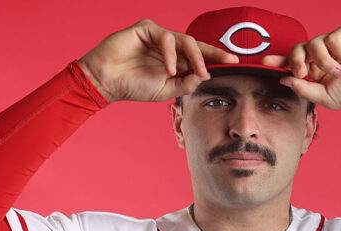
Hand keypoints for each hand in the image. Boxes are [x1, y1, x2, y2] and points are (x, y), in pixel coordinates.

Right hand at [77, 19, 238, 102]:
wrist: (106, 83)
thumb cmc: (133, 86)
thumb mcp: (166, 91)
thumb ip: (186, 84)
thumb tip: (205, 76)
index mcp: (174, 60)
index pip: (199, 57)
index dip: (216, 59)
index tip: (234, 64)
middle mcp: (168, 46)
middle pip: (197, 45)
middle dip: (214, 53)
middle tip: (229, 60)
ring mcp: (158, 36)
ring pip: (185, 41)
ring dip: (196, 57)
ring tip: (199, 72)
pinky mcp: (146, 29)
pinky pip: (166, 38)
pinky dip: (171, 54)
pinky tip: (169, 69)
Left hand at [262, 21, 340, 110]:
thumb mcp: (326, 96)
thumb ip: (304, 88)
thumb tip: (284, 79)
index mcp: (318, 71)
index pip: (294, 62)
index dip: (279, 60)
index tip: (265, 61)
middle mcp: (325, 54)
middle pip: (299, 48)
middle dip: (297, 60)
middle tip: (303, 73)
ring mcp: (337, 42)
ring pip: (315, 42)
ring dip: (326, 60)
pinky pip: (333, 36)